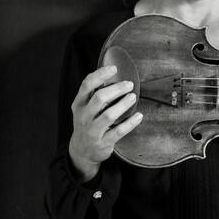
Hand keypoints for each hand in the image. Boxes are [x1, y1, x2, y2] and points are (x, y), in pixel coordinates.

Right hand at [68, 65, 142, 181]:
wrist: (82, 150)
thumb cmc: (88, 122)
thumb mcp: (85, 107)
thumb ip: (94, 92)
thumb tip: (114, 72)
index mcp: (79, 104)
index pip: (87, 85)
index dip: (100, 74)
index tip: (114, 68)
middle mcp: (84, 116)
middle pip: (99, 98)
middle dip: (116, 89)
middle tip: (129, 84)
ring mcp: (92, 130)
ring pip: (109, 115)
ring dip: (123, 104)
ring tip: (133, 97)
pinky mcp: (103, 142)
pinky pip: (118, 132)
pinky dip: (130, 123)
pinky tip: (139, 116)